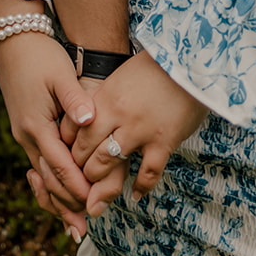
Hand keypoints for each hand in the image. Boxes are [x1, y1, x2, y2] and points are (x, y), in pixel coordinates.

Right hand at [0, 31, 95, 236]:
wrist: (12, 39)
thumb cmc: (40, 55)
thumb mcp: (60, 74)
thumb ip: (75, 100)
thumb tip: (87, 121)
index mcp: (37, 126)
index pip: (60, 167)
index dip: (78, 188)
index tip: (95, 206)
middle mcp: (27, 135)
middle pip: (48, 180)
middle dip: (66, 204)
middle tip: (83, 228)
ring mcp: (24, 134)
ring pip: (42, 175)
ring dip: (56, 198)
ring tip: (72, 221)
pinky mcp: (26, 128)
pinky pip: (39, 163)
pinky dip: (49, 182)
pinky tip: (57, 193)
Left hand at [71, 52, 206, 216]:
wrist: (188, 62)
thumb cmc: (153, 68)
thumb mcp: (120, 78)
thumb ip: (103, 99)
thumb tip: (86, 118)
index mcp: (105, 96)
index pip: (74, 128)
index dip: (67, 146)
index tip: (67, 157)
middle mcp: (117, 114)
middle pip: (86, 149)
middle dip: (79, 168)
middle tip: (79, 180)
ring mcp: (140, 129)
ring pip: (108, 163)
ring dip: (100, 182)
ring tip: (98, 192)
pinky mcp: (163, 141)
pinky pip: (148, 173)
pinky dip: (140, 186)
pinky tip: (135, 194)